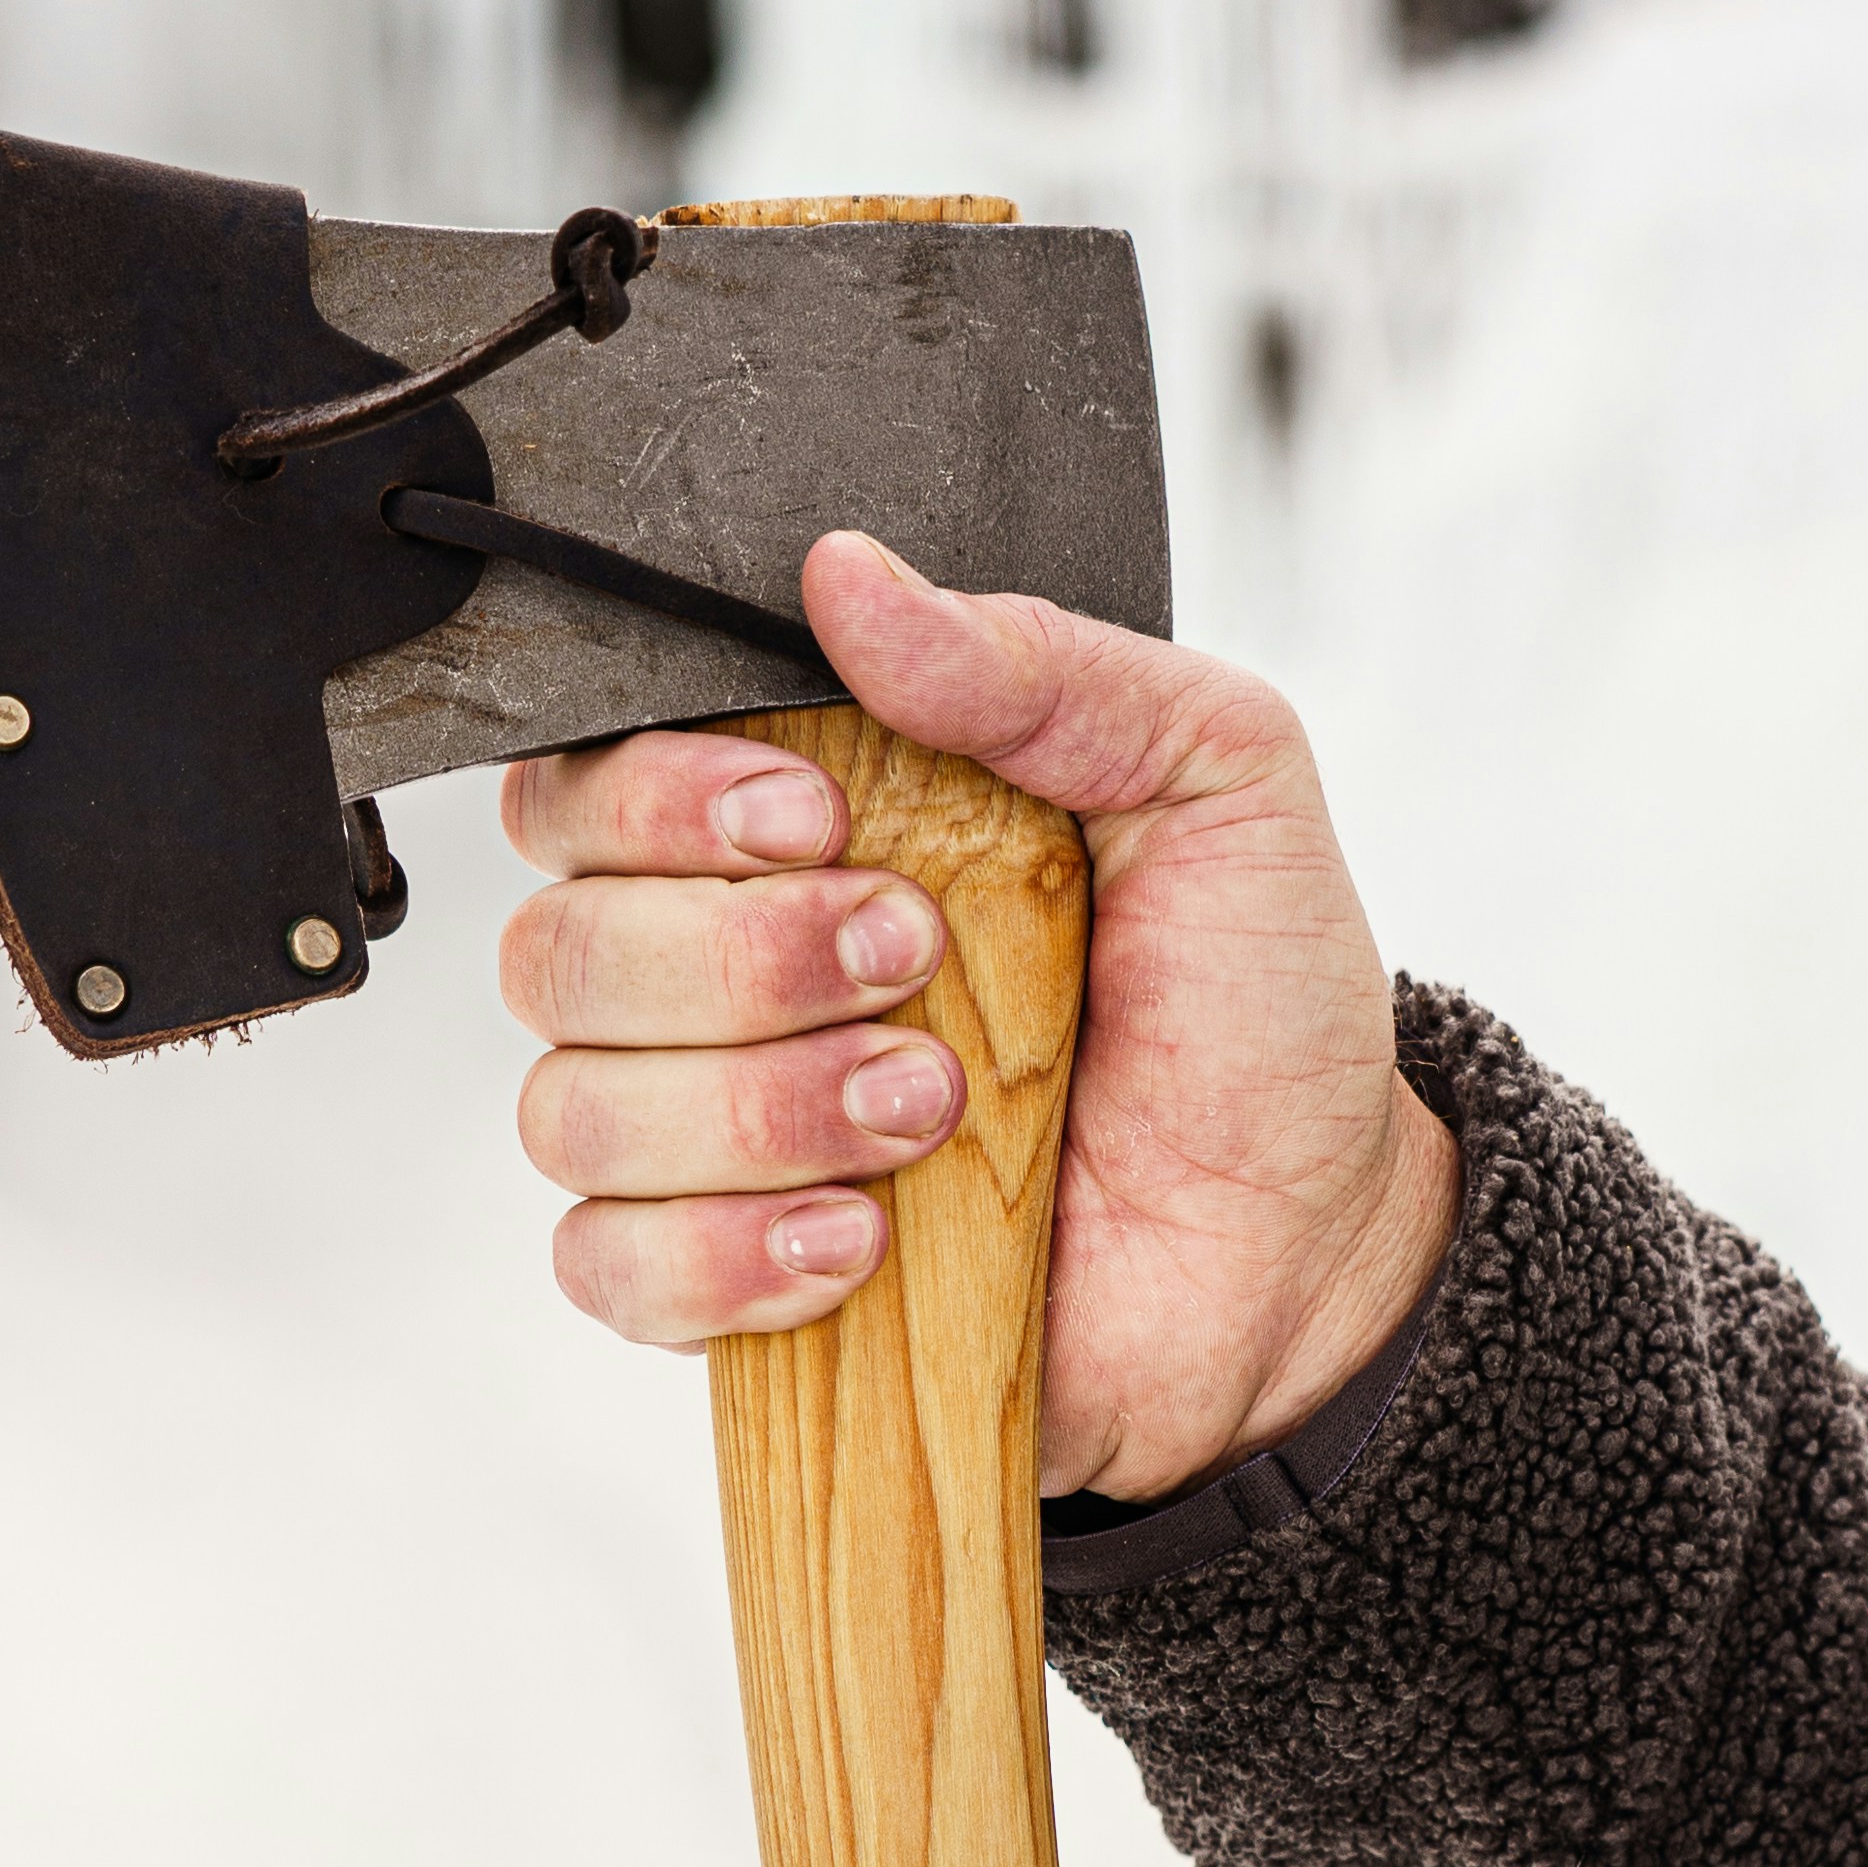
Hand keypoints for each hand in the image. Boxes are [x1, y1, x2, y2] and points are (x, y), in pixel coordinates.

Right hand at [497, 530, 1459, 1503]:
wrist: (1308, 1241)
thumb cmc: (1250, 1012)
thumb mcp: (1210, 776)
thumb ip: (1039, 666)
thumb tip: (849, 577)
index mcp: (796, 834)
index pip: (593, 785)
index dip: (660, 800)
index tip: (811, 818)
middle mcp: (723, 978)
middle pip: (559, 948)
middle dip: (733, 959)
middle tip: (911, 963)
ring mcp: (715, 1143)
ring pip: (573, 1110)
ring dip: (749, 1109)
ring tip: (925, 1112)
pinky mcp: (731, 1290)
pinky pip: (612, 1269)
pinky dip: (719, 1256)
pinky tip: (858, 1241)